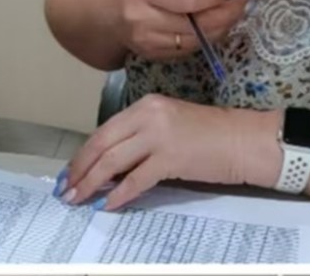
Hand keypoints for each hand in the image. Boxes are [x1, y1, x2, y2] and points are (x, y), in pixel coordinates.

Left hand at [59, 94, 250, 210]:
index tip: (70, 171)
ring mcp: (159, 135)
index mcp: (145, 105)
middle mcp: (148, 115)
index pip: (104, 130)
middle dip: (80, 170)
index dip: (83, 154)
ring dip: (92, 183)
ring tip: (79, 198)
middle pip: (102, 144)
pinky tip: (108, 204)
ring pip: (113, 161)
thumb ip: (140, 139)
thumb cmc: (210, 135)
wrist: (243, 140)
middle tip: (66, 189)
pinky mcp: (171, 158)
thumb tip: (110, 167)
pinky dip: (119, 194)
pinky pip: (136, 179)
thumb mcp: (168, 126)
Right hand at [109, 0, 245, 60]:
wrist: (99, 12)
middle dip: (224, 14)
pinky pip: (188, 50)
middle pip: (195, 23)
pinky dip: (205, 39)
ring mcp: (147, 41)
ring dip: (219, 28)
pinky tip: (212, 26)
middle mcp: (142, 18)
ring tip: (230, 14)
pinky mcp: (153, 55)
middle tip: (240, 3)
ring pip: (195, 41)